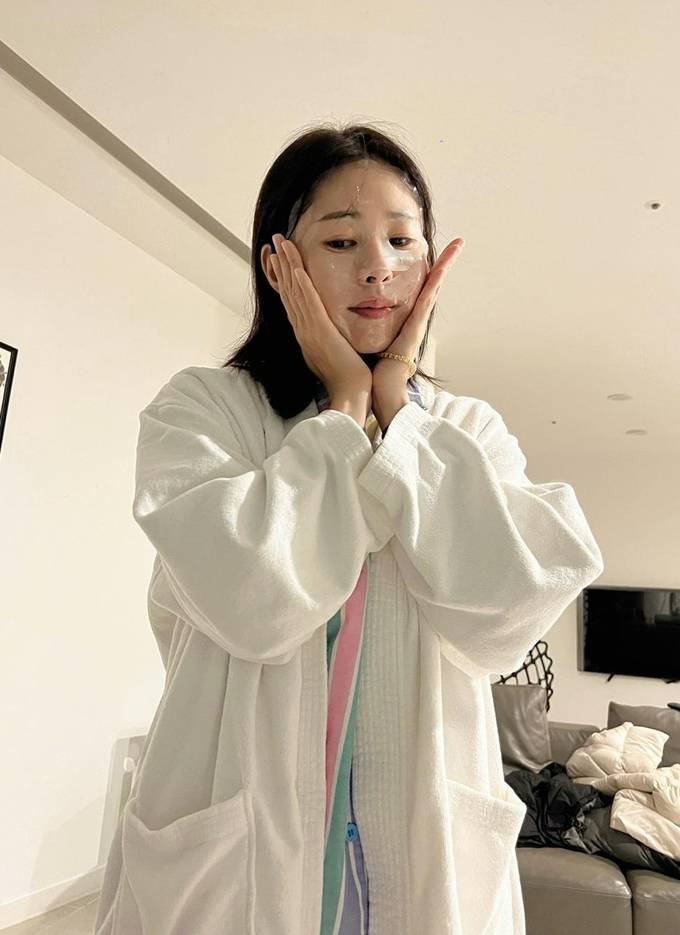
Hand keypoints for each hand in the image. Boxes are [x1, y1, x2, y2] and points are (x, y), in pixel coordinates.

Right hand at [269, 233, 372, 397]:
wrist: (350, 393)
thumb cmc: (347, 376)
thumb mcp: (334, 351)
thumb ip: (329, 337)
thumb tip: (329, 329)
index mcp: (305, 333)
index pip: (291, 299)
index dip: (283, 277)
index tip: (279, 257)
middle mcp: (302, 329)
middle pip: (288, 290)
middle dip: (281, 264)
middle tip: (275, 241)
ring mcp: (309, 330)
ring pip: (295, 292)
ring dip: (288, 266)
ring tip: (282, 244)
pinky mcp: (320, 332)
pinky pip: (309, 305)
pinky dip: (302, 286)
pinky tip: (298, 269)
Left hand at [372, 237, 464, 393]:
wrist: (381, 388)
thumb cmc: (374, 368)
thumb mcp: (371, 339)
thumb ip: (368, 326)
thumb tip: (356, 316)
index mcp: (404, 319)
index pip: (417, 289)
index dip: (425, 271)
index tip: (427, 251)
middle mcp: (415, 317)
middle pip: (431, 283)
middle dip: (444, 263)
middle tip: (458, 243)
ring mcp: (419, 320)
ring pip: (434, 285)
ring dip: (447, 264)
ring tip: (459, 244)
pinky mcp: (417, 324)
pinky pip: (428, 297)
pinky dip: (438, 280)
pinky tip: (444, 264)